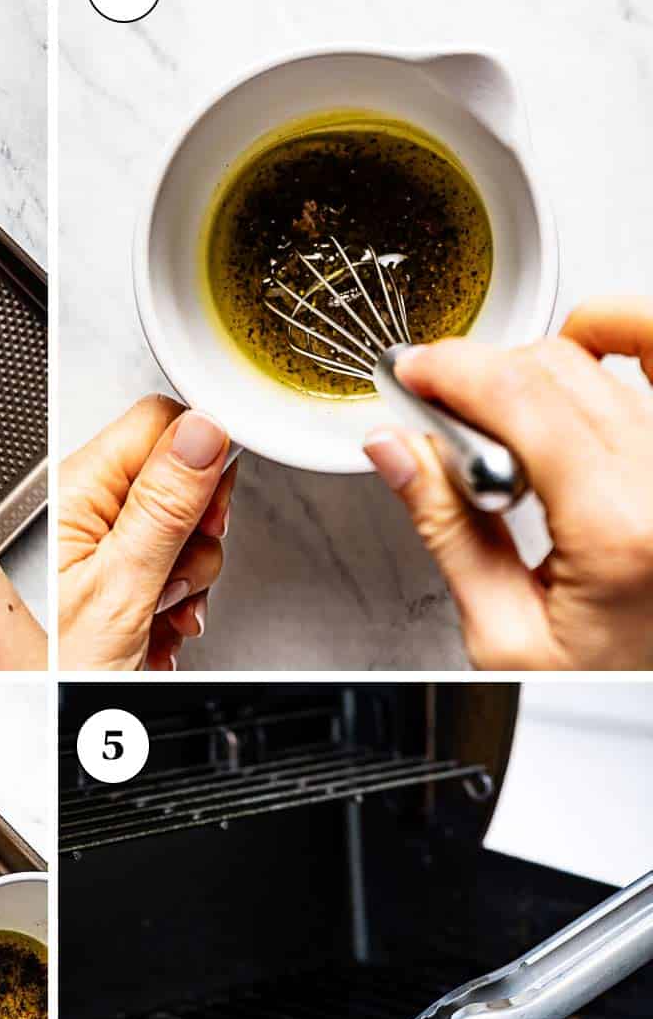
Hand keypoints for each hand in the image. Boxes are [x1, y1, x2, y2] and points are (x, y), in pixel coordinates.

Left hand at [59, 395, 235, 669]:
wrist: (40, 729)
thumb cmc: (54, 675)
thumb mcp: (124, 587)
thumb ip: (166, 504)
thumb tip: (203, 431)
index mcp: (76, 493)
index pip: (159, 423)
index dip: (202, 458)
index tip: (210, 507)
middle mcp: (83, 511)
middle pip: (179, 478)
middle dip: (197, 532)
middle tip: (175, 576)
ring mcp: (99, 546)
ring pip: (183, 529)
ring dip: (188, 578)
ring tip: (158, 614)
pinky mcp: (114, 577)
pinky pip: (171, 568)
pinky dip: (175, 603)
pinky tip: (155, 629)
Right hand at [363, 297, 652, 668]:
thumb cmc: (607, 684)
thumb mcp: (503, 632)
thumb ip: (446, 530)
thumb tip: (394, 450)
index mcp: (619, 531)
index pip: (524, 403)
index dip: (453, 373)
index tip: (413, 373)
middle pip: (558, 372)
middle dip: (482, 381)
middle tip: (441, 420)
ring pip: (605, 361)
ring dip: (537, 371)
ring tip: (505, 422)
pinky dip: (624, 334)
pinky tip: (584, 344)